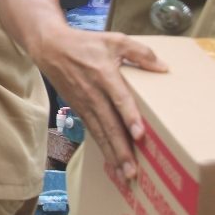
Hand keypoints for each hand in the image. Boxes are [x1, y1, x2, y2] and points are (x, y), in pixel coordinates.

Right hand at [32, 25, 167, 181]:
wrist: (50, 48)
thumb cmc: (85, 43)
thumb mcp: (114, 39)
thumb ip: (140, 52)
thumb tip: (163, 67)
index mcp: (104, 74)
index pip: (119, 98)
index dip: (129, 116)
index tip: (140, 134)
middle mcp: (94, 93)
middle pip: (109, 125)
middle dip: (122, 149)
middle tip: (133, 171)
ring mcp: (85, 104)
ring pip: (101, 133)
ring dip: (113, 155)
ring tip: (125, 174)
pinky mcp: (80, 109)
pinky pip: (93, 131)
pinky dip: (103, 148)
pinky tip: (112, 162)